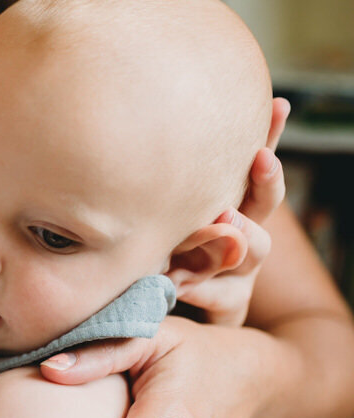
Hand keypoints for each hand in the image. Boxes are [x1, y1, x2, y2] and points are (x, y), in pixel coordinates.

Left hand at [174, 98, 288, 325]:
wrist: (181, 313)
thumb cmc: (166, 255)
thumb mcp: (163, 221)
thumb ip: (161, 192)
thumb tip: (139, 136)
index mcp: (232, 204)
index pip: (255, 164)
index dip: (271, 135)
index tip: (279, 104)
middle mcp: (243, 234)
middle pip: (265, 205)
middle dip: (265, 181)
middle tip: (259, 160)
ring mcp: (240, 270)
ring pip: (254, 251)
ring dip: (240, 235)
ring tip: (224, 219)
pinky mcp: (228, 304)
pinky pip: (223, 297)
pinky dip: (202, 290)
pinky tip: (181, 285)